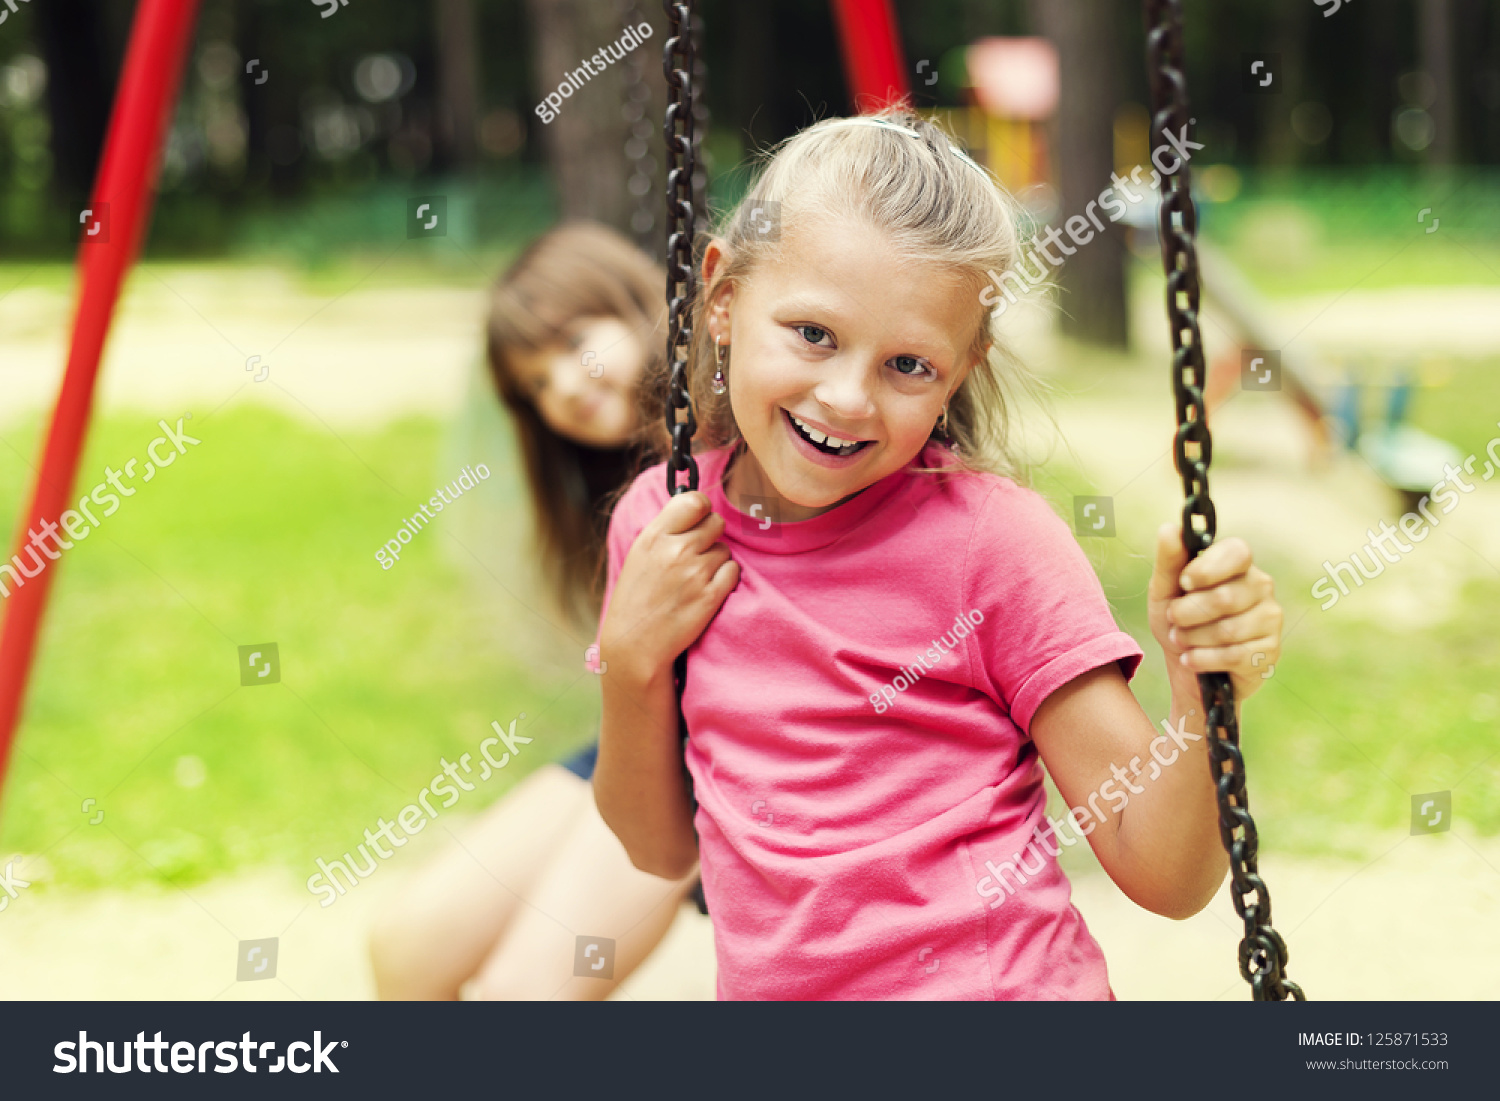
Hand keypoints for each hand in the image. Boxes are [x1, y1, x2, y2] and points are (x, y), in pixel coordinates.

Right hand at [600, 491, 738, 681]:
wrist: (634, 644)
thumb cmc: (636, 598)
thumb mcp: (640, 555)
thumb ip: (667, 530)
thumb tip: (696, 506)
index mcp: (654, 537)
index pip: (694, 500)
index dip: (701, 508)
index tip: (698, 518)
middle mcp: (675, 551)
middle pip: (716, 522)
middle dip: (710, 536)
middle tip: (697, 554)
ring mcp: (695, 574)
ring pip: (725, 549)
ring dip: (716, 561)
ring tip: (695, 579)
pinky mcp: (710, 596)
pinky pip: (733, 571)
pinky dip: (725, 580)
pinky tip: (706, 591)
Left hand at [1148, 522, 1281, 702]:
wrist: (1188, 666)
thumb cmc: (1178, 621)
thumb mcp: (1164, 590)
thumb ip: (1169, 561)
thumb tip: (1169, 528)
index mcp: (1237, 564)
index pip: (1236, 552)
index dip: (1207, 569)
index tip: (1184, 583)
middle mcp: (1260, 587)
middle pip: (1225, 598)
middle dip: (1187, 613)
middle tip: (1173, 620)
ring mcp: (1270, 619)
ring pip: (1228, 630)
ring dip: (1192, 639)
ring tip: (1181, 640)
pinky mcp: (1269, 651)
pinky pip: (1235, 655)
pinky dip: (1203, 659)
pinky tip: (1192, 659)